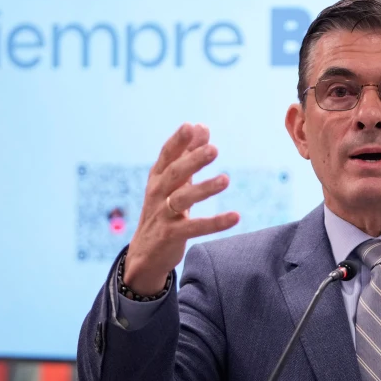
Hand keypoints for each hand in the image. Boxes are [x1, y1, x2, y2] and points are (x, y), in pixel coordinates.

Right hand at [124, 123, 239, 293]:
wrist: (145, 254)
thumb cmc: (162, 210)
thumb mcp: (173, 182)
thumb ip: (187, 155)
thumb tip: (201, 126)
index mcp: (158, 178)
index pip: (166, 155)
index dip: (178, 141)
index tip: (191, 126)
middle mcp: (157, 193)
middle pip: (174, 174)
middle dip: (192, 160)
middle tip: (213, 149)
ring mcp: (162, 214)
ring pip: (182, 199)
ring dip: (204, 189)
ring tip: (226, 179)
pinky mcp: (171, 235)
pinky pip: (194, 227)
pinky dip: (215, 223)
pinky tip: (235, 217)